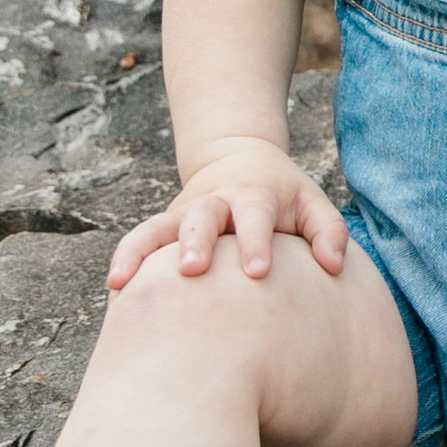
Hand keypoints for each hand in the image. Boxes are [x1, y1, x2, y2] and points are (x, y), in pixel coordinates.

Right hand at [108, 136, 349, 289]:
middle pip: (201, 218)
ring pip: (157, 228)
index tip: (257, 271)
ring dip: (141, 252)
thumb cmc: (282, 195)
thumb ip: (328, 231)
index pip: (254, 217)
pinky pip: (139, 240)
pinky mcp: (164, 227)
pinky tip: (113, 288)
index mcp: (254, 195)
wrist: (238, 159)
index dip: (255, 242)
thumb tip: (333, 267)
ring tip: (123, 282)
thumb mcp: (311, 202)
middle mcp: (215, 202)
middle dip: (195, 242)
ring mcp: (184, 213)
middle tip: (193, 270)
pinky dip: (124, 259)